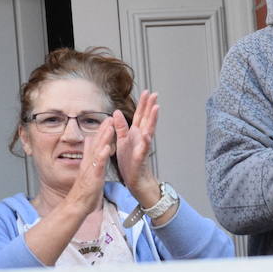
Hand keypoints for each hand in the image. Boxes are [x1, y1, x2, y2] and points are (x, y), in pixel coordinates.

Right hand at [64, 115, 115, 217]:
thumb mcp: (87, 169)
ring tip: (109, 127)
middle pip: (97, 144)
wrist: (77, 205)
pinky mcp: (93, 177)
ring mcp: (91, 169)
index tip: (108, 120)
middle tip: (110, 118)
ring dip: (103, 139)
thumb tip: (88, 142)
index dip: (102, 131)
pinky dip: (102, 156)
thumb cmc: (84, 190)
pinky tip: (107, 148)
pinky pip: (98, 165)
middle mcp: (89, 163)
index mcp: (90, 161)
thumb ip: (88, 155)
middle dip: (103, 131)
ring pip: (98, 151)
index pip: (96, 143)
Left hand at [113, 90, 160, 205]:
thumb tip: (116, 112)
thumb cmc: (129, 162)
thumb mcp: (122, 141)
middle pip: (146, 120)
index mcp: (135, 134)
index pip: (140, 116)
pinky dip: (145, 142)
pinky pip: (143, 149)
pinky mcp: (140, 158)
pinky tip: (147, 135)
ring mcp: (142, 147)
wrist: (134, 179)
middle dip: (150, 107)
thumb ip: (121, 127)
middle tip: (154, 94)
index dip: (143, 104)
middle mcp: (141, 138)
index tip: (146, 92)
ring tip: (156, 108)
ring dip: (152, 120)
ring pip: (148, 131)